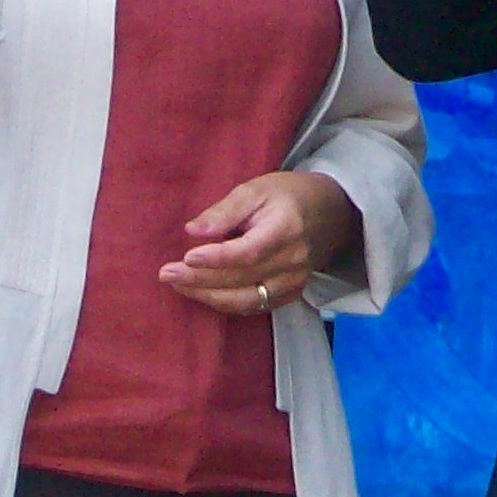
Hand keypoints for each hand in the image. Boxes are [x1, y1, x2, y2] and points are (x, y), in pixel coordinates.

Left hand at [160, 169, 361, 316]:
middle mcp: (293, 261)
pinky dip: (225, 303)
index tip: (186, 257)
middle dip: (200, 279)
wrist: (331, 212)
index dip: (216, 259)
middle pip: (241, 278)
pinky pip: (254, 306)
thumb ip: (225, 210)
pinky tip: (203, 292)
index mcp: (285, 229)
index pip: (247, 252)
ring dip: (208, 296)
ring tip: (178, 285)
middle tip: (166, 273)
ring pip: (245, 300)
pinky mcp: (291, 294)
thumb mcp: (256, 189)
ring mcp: (294, 282)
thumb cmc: (287, 195)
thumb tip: (192, 230)